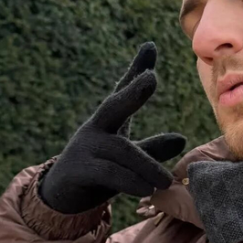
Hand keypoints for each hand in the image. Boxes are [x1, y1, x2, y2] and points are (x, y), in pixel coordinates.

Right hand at [39, 42, 185, 213]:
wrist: (62, 197)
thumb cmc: (99, 173)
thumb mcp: (127, 159)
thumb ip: (151, 148)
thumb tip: (181, 139)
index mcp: (108, 122)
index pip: (123, 91)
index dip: (136, 69)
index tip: (150, 46)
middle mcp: (95, 129)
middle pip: (113, 106)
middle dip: (132, 92)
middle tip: (151, 78)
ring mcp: (85, 148)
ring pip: (120, 150)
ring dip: (146, 165)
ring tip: (165, 181)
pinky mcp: (79, 171)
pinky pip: (109, 173)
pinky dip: (130, 181)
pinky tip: (146, 190)